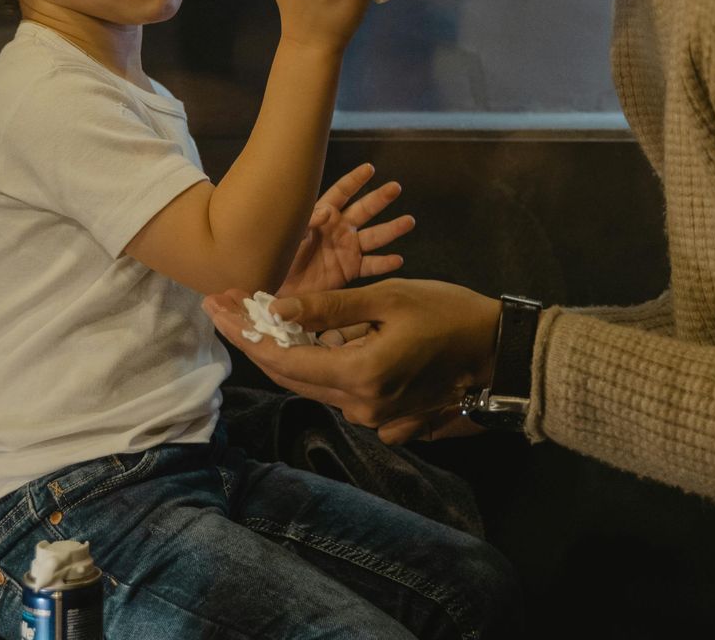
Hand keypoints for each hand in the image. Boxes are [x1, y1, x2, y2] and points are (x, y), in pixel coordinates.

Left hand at [203, 279, 500, 440]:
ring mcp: (374, 416)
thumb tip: (275, 310)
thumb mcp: (389, 298)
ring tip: (252, 315)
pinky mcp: (385, 416)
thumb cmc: (448, 313)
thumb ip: (330, 308)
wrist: (499, 351)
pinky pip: (337, 389)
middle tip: (224, 306)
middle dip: (253, 339)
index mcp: (360, 376)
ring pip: (312, 383)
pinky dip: (316, 364)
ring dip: (282, 351)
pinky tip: (300, 337)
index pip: (283, 360)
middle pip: (290, 376)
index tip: (215, 305)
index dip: (245, 332)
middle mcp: (360, 406)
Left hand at [277, 163, 415, 297]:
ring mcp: (347, 249)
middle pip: (364, 210)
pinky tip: (398, 259)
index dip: (355, 180)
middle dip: (380, 198)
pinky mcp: (350, 270)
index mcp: (323, 217)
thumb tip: (327, 211)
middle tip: (396, 187)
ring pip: (375, 236)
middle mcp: (339, 230)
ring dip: (392, 229)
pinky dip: (385, 263)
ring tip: (409, 221)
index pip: (341, 193)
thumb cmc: (278, 259)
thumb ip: (308, 223)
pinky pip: (371, 265)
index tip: (369, 168)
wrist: (279, 290)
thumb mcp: (290, 237)